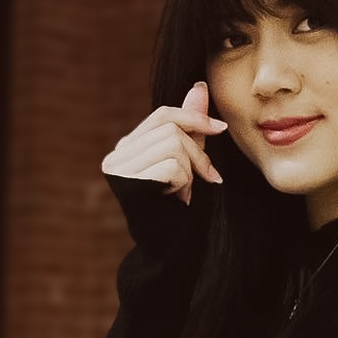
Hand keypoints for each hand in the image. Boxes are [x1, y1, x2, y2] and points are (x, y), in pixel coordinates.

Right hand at [101, 81, 226, 204]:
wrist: (170, 249)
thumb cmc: (180, 208)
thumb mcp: (189, 161)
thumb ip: (190, 128)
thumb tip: (199, 87)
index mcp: (127, 148)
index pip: (163, 115)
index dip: (194, 118)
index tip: (221, 128)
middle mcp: (116, 156)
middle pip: (170, 128)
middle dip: (198, 152)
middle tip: (206, 177)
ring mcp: (119, 171)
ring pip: (173, 144)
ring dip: (191, 170)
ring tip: (185, 192)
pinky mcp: (130, 185)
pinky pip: (172, 166)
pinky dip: (185, 183)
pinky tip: (177, 200)